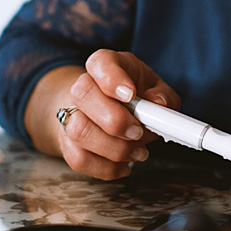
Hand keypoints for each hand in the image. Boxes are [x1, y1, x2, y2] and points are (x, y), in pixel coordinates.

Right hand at [43, 50, 179, 180]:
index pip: (99, 62)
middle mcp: (83, 86)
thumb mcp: (155, 89)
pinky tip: (124, 165)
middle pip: (82, 94)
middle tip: (138, 131)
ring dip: (113, 148)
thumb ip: (162, 96)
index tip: (131, 95)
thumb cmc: (136, 97)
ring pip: (79, 131)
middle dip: (114, 119)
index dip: (112, 79)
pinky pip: (79, 159)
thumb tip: (158, 105)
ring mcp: (70, 114)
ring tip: (138, 151)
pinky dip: (106, 168)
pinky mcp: (68, 143)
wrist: (109, 110)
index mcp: (105, 65)